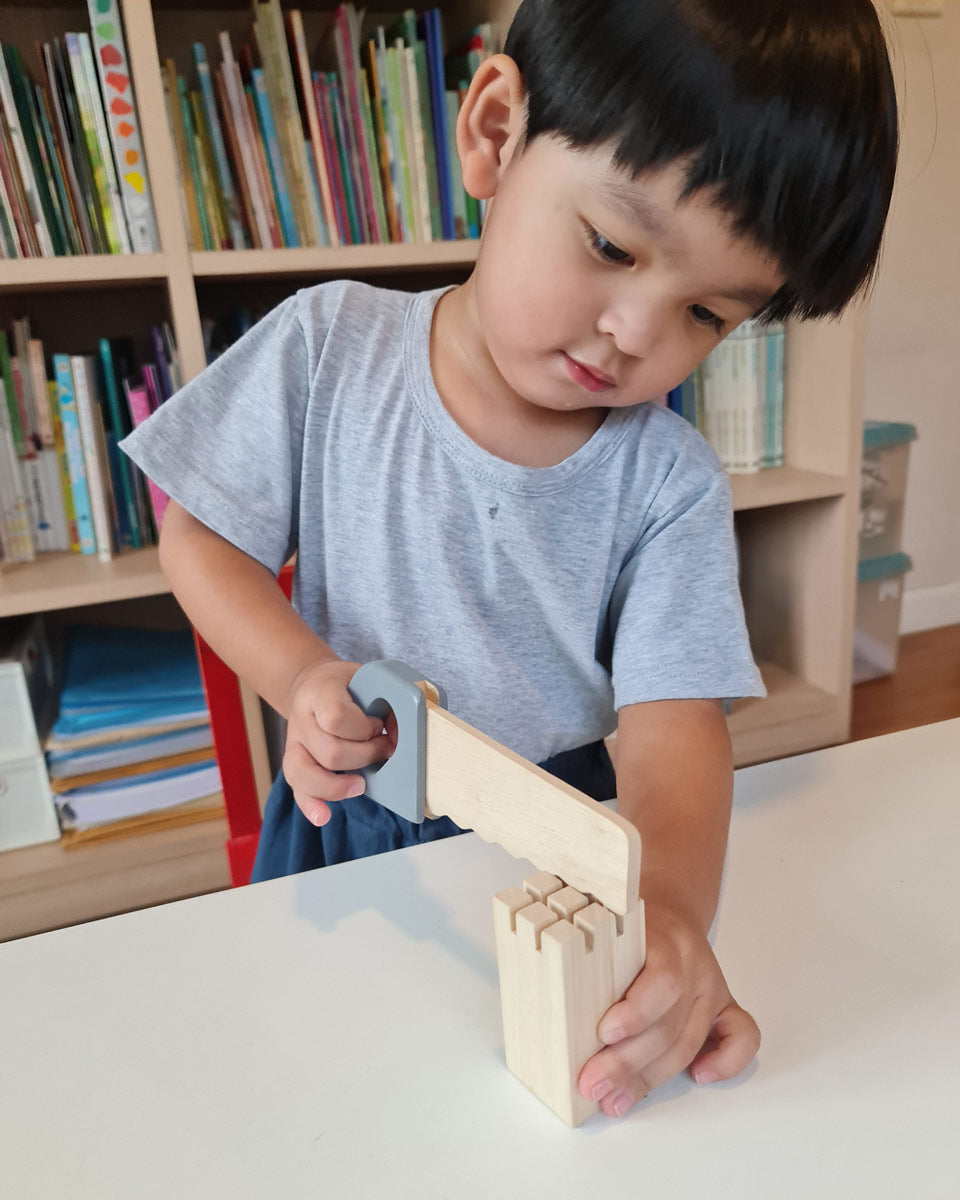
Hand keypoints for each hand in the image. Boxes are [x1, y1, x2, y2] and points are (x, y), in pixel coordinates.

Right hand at [283, 659, 395, 825]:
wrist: (313, 684)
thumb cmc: (347, 685)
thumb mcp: (368, 678)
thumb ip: (388, 700)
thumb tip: (405, 734)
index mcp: (320, 692)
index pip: (336, 718)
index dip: (364, 729)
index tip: (380, 725)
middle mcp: (302, 719)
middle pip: (330, 752)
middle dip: (365, 757)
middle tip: (384, 747)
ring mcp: (295, 743)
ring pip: (305, 773)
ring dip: (338, 785)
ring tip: (361, 785)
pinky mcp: (294, 763)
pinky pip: (297, 789)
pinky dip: (311, 805)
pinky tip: (324, 816)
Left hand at [576, 900, 759, 1117]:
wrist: (669, 903)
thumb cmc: (627, 919)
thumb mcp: (602, 920)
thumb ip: (584, 951)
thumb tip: (546, 1000)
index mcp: (664, 938)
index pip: (662, 979)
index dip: (636, 1011)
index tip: (603, 1032)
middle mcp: (692, 964)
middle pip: (669, 1023)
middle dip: (627, 1061)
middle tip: (591, 1083)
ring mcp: (711, 986)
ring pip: (689, 1040)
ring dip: (649, 1077)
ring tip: (614, 1099)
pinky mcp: (725, 1005)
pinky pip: (744, 1037)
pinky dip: (727, 1062)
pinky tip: (698, 1076)